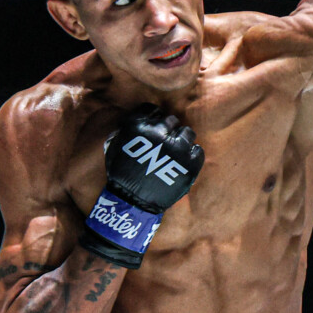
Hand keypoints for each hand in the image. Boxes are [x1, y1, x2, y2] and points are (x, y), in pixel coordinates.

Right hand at [81, 104, 204, 267]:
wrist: (133, 203)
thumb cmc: (122, 175)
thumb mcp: (114, 146)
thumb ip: (127, 128)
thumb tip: (141, 117)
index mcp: (138, 126)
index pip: (151, 109)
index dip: (152, 118)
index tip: (153, 128)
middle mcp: (159, 133)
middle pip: (171, 120)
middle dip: (168, 130)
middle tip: (165, 144)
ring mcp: (177, 148)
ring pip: (188, 133)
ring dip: (182, 141)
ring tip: (176, 154)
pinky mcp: (191, 162)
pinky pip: (198, 150)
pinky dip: (192, 155)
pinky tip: (182, 163)